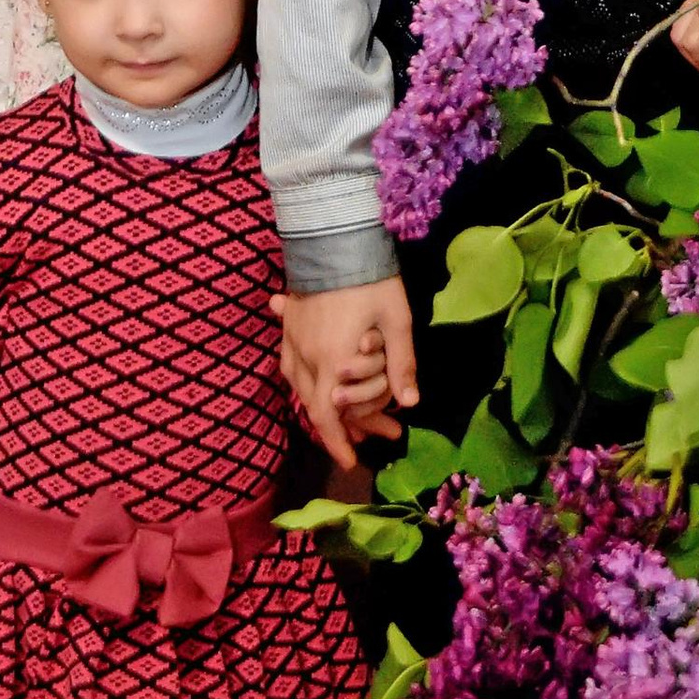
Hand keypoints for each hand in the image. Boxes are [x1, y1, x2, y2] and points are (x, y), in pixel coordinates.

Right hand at [275, 279, 417, 471]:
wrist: (334, 237)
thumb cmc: (370, 279)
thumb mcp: (397, 320)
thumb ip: (402, 363)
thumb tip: (410, 403)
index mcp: (331, 360)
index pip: (327, 416)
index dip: (337, 443)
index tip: (351, 461)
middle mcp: (305, 357)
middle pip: (314, 406)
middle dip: (341, 427)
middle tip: (372, 437)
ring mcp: (291, 340)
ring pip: (299, 387)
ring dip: (324, 404)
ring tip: (353, 411)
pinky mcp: (287, 325)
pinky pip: (289, 365)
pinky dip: (305, 380)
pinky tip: (322, 380)